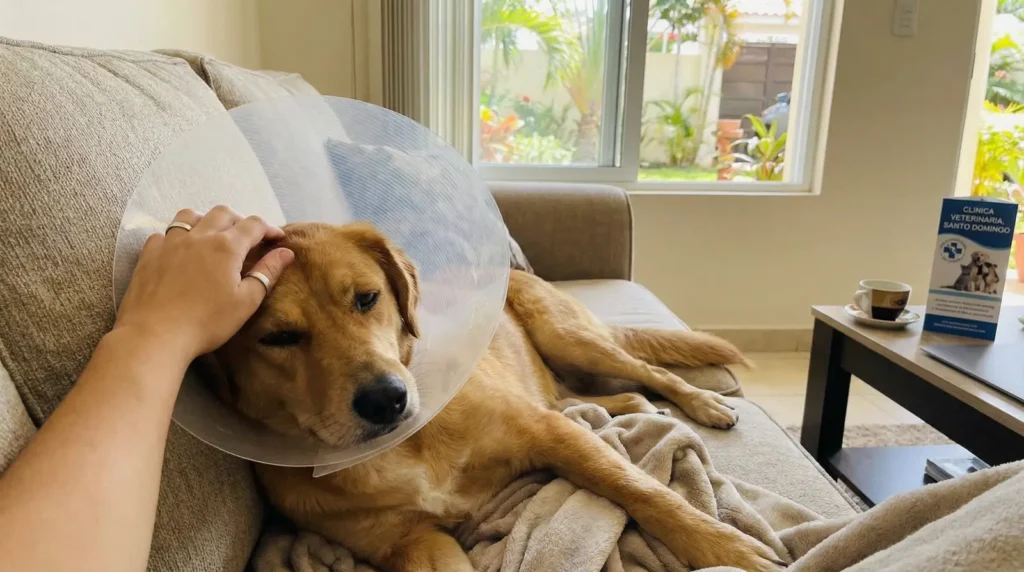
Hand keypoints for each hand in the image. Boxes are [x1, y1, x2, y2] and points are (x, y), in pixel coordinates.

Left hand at [114, 206, 293, 359]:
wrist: (155, 335)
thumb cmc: (206, 322)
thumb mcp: (245, 301)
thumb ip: (267, 273)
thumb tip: (286, 252)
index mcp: (226, 247)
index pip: (254, 225)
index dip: (270, 228)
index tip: (278, 238)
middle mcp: (199, 236)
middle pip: (223, 213)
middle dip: (240, 220)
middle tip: (247, 238)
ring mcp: (170, 242)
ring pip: (190, 216)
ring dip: (206, 220)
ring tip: (211, 236)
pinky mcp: (149, 254)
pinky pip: (164, 234)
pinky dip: (176, 236)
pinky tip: (179, 251)